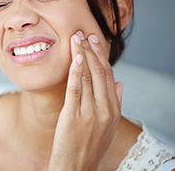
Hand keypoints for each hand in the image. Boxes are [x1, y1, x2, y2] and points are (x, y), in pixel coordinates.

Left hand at [48, 31, 122, 170]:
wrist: (74, 168)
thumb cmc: (88, 146)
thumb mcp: (107, 126)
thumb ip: (114, 103)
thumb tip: (119, 82)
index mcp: (112, 110)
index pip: (109, 76)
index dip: (101, 56)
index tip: (94, 41)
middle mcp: (104, 110)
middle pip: (100, 73)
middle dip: (91, 51)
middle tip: (84, 33)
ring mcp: (89, 113)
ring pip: (88, 77)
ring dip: (81, 55)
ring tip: (75, 39)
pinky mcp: (73, 116)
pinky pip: (75, 89)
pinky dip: (75, 72)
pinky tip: (74, 57)